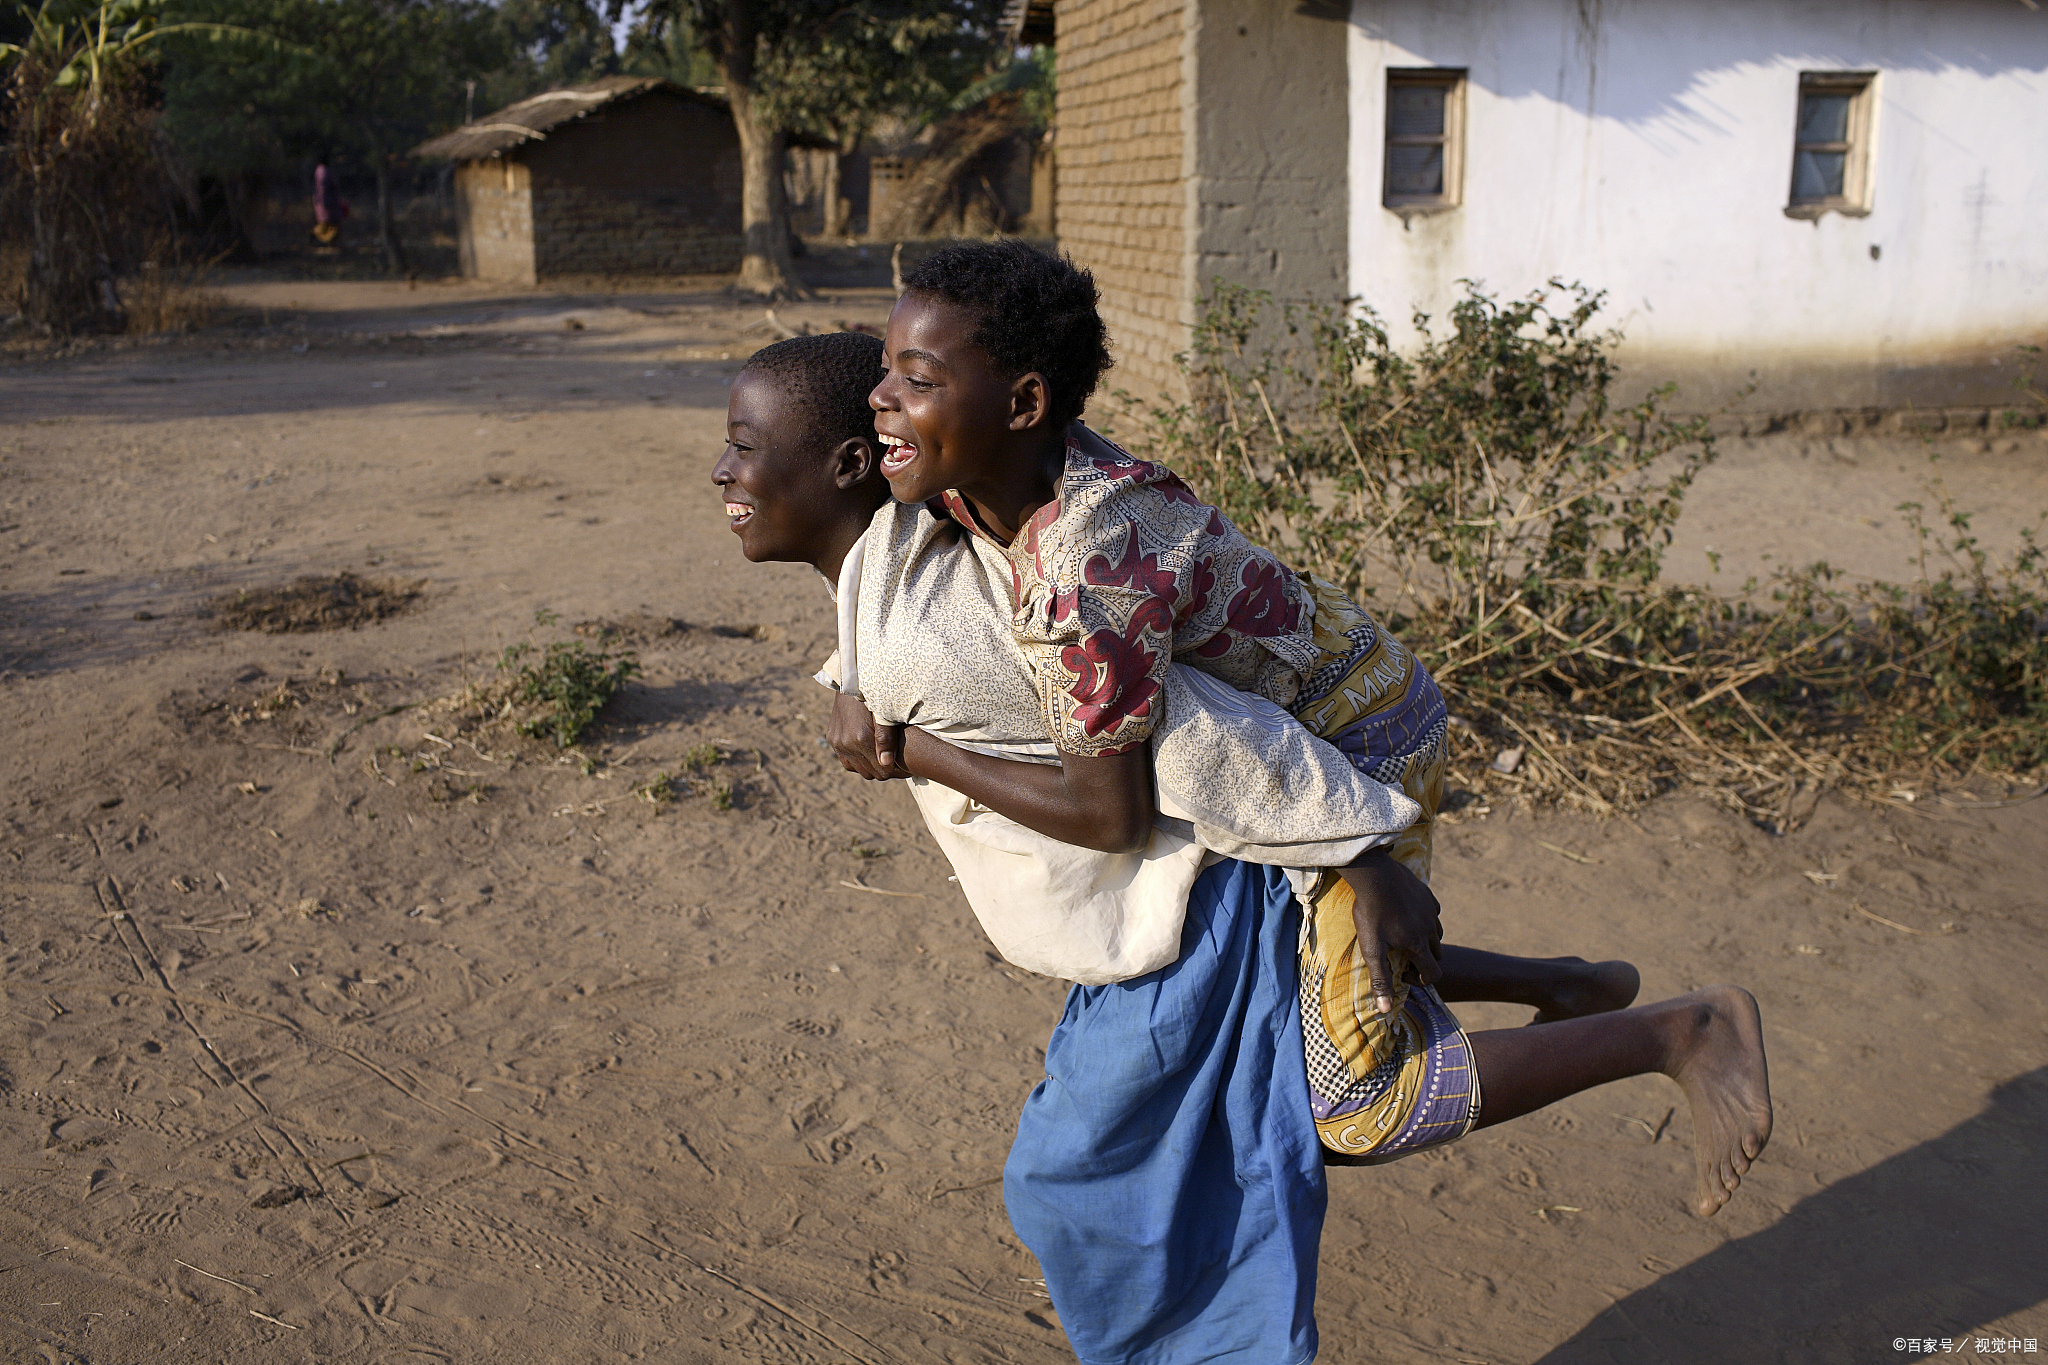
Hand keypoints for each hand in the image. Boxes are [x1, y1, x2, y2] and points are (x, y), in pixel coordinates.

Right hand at [827, 690, 910, 780]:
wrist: (853, 678)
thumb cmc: (877, 695)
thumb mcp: (887, 714)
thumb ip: (886, 739)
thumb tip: (885, 763)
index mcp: (861, 738)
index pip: (882, 770)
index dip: (896, 771)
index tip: (906, 767)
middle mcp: (846, 743)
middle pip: (870, 772)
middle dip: (885, 770)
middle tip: (898, 763)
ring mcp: (837, 741)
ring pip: (858, 769)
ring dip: (871, 767)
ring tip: (885, 758)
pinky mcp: (832, 738)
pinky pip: (846, 761)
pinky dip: (858, 761)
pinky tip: (870, 754)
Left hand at [1337, 850, 1443, 1014]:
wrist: (1374, 874)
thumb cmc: (1370, 912)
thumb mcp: (1371, 948)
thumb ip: (1380, 978)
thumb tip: (1386, 1010)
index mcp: (1418, 945)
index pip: (1434, 973)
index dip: (1420, 979)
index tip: (1402, 972)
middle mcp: (1430, 929)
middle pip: (1437, 954)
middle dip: (1423, 960)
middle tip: (1400, 955)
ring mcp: (1430, 910)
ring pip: (1437, 933)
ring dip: (1425, 941)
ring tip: (1403, 936)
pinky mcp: (1427, 894)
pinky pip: (1433, 913)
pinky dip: (1425, 920)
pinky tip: (1408, 916)